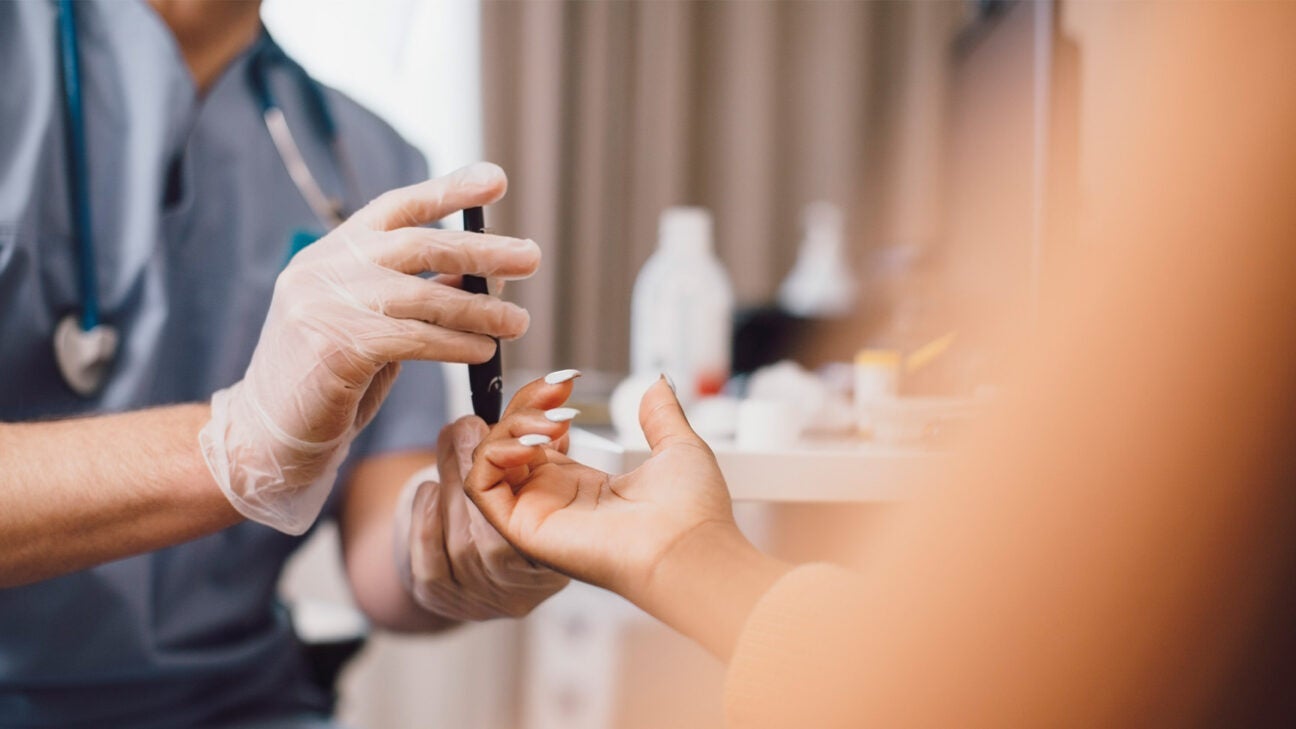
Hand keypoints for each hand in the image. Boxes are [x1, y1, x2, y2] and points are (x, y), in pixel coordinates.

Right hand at [199, 162, 540, 534]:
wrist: (266, 433)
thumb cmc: (328, 379)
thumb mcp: (371, 323)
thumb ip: (414, 294)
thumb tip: (479, 276)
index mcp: (332, 253)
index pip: (396, 207)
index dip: (448, 190)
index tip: (496, 178)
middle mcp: (324, 268)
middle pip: (418, 244)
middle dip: (481, 250)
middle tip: (531, 256)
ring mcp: (323, 304)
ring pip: (422, 294)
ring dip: (479, 309)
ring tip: (519, 321)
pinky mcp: (334, 346)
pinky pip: (413, 339)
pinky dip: (455, 344)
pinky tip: (483, 352)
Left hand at [394, 397, 574, 620]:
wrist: (482, 558)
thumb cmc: (519, 500)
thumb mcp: (542, 467)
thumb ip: (544, 434)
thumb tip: (554, 387)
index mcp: (559, 557)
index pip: (535, 520)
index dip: (519, 471)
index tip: (511, 430)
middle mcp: (521, 587)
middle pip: (489, 528)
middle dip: (474, 465)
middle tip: (467, 425)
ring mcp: (479, 597)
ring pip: (457, 539)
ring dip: (449, 481)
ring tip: (452, 446)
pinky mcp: (439, 596)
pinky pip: (427, 556)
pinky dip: (425, 516)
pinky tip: (431, 491)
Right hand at [464, 375, 742, 606]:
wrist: (691, 549)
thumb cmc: (692, 515)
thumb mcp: (677, 448)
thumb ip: (660, 416)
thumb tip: (657, 385)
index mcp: (584, 485)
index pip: (536, 438)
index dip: (542, 403)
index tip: (567, 379)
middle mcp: (555, 499)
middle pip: (509, 442)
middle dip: (526, 405)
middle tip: (558, 391)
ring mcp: (537, 513)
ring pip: (490, 460)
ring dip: (510, 427)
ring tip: (551, 422)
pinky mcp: (524, 529)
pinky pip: (482, 487)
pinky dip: (494, 454)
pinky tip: (533, 442)